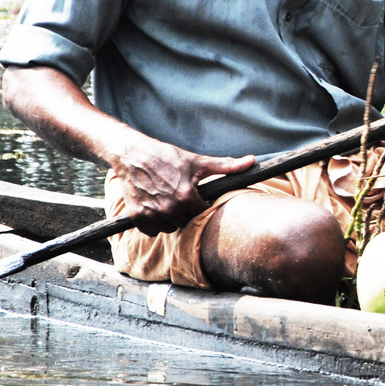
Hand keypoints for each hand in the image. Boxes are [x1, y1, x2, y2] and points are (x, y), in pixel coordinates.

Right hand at [108, 136, 255, 234]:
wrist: (132, 154)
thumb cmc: (166, 156)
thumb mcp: (198, 161)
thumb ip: (227, 166)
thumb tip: (252, 161)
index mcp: (186, 196)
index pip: (203, 213)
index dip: (202, 205)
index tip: (198, 198)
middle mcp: (168, 209)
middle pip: (186, 222)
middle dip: (187, 212)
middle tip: (182, 198)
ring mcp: (151, 214)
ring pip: (170, 228)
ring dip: (171, 220)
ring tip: (169, 202)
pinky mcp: (136, 217)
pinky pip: (152, 231)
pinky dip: (154, 224)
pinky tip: (156, 208)